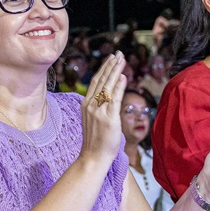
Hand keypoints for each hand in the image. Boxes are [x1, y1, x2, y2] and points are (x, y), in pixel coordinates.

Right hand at [78, 52, 127, 166]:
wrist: (93, 157)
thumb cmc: (96, 141)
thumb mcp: (94, 120)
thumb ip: (99, 107)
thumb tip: (108, 95)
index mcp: (86, 105)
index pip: (95, 82)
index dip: (103, 69)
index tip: (110, 58)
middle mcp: (91, 105)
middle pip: (101, 80)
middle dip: (110, 65)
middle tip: (118, 53)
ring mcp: (99, 112)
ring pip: (108, 86)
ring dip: (115, 71)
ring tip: (122, 59)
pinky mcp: (109, 119)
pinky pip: (115, 99)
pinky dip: (119, 86)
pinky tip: (123, 76)